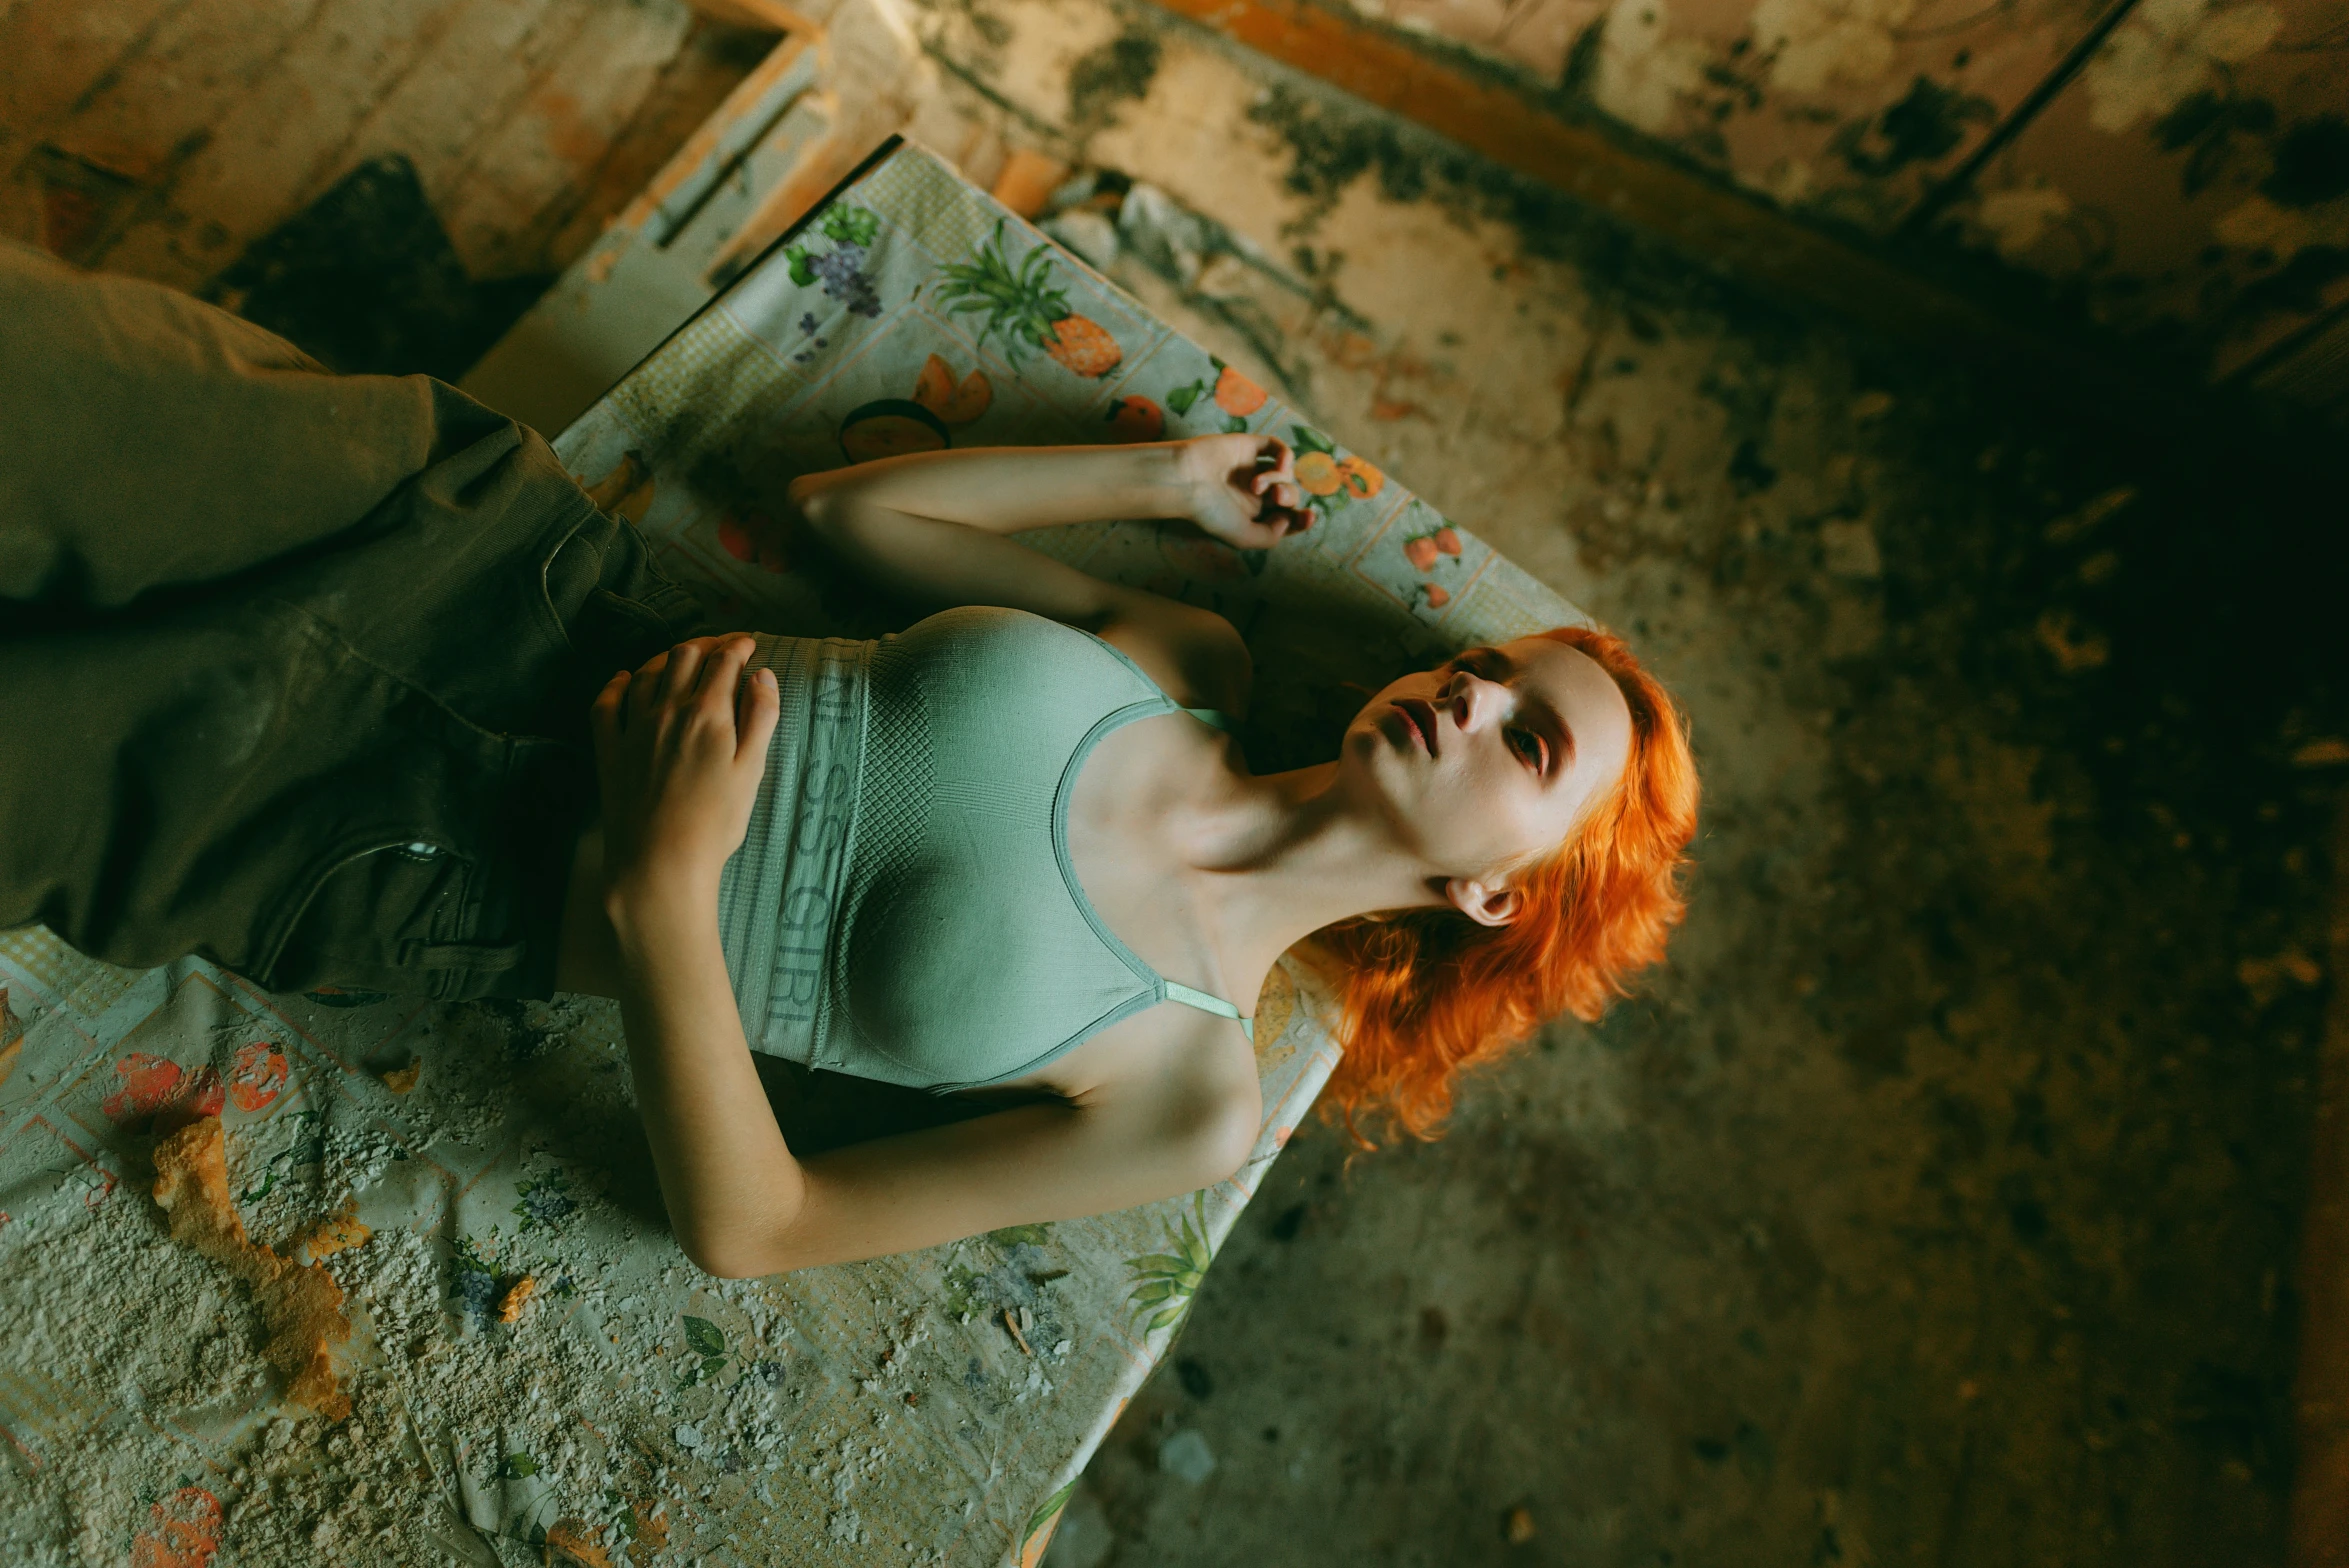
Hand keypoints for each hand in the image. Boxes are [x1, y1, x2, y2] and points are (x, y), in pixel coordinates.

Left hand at [591, 635, 779, 910]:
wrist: (659, 862)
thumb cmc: (715, 823)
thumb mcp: (751, 771)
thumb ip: (760, 718)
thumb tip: (761, 676)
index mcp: (707, 713)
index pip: (723, 661)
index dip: (738, 645)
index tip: (749, 643)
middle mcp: (667, 710)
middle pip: (683, 656)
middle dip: (706, 643)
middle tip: (721, 647)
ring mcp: (634, 728)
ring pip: (647, 673)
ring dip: (667, 657)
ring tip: (682, 658)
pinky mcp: (610, 751)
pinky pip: (606, 705)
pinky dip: (616, 685)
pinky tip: (623, 679)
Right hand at [1173, 434, 1311, 547]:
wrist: (1187, 481)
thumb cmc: (1210, 512)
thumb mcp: (1243, 537)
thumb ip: (1271, 536)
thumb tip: (1288, 518)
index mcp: (1253, 515)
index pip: (1287, 517)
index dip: (1301, 519)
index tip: (1308, 517)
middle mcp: (1255, 492)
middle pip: (1288, 494)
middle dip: (1288, 497)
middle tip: (1275, 497)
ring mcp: (1253, 468)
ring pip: (1284, 472)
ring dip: (1278, 478)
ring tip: (1256, 485)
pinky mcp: (1249, 446)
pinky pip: (1277, 447)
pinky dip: (1285, 454)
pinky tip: (1282, 462)